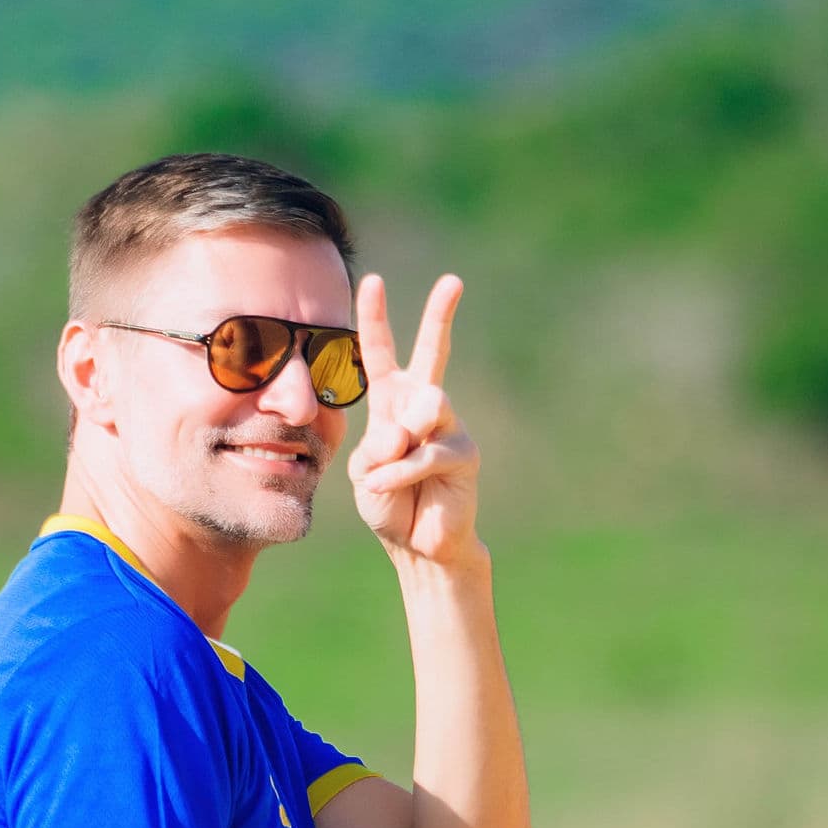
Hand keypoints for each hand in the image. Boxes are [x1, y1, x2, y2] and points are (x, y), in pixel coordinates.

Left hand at [347, 273, 480, 569]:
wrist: (416, 546)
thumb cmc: (388, 503)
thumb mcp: (364, 470)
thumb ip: (376, 444)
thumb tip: (405, 429)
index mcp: (392, 403)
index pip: (382, 354)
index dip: (376, 319)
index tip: (373, 281)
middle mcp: (424, 407)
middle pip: (434, 353)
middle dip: (441, 316)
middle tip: (453, 281)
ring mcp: (448, 427)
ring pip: (426, 406)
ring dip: (396, 443)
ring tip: (383, 474)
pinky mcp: (463, 453)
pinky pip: (424, 451)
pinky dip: (398, 473)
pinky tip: (384, 488)